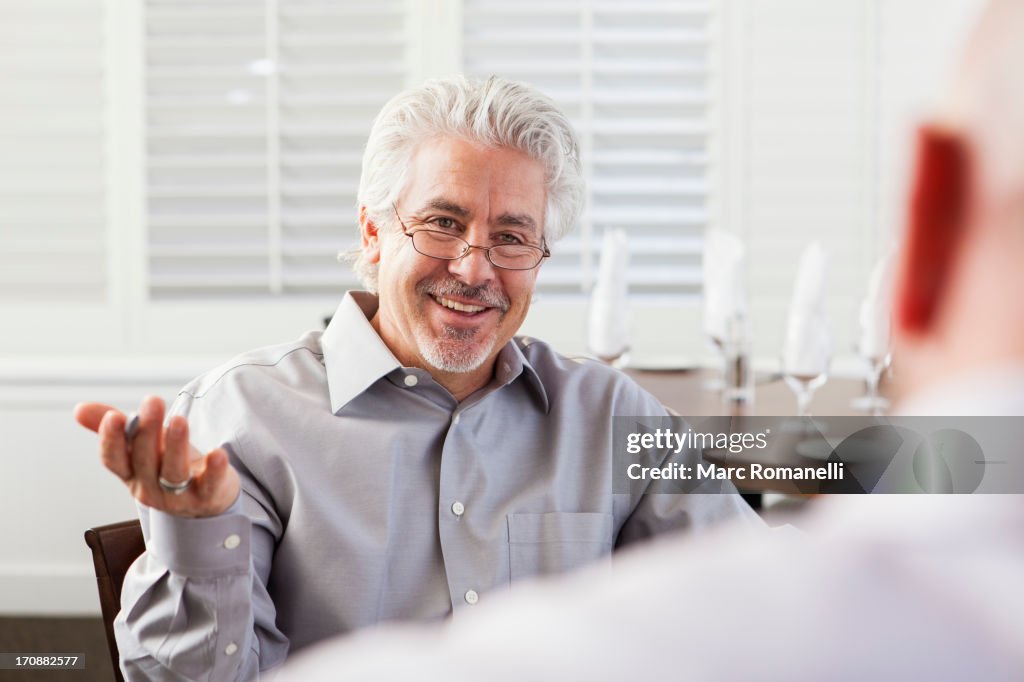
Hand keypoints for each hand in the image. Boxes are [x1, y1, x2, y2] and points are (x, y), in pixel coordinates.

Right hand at [74, 396, 239, 517]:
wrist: (204, 503)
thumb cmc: (170, 467)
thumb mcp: (143, 448)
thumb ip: (116, 429)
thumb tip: (79, 408)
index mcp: (131, 473)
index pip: (114, 459)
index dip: (111, 440)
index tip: (113, 416)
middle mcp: (150, 487)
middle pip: (145, 460)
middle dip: (147, 431)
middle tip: (153, 401)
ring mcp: (179, 496)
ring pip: (174, 473)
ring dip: (176, 445)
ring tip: (179, 420)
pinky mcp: (207, 497)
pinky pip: (210, 485)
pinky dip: (215, 470)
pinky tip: (218, 453)